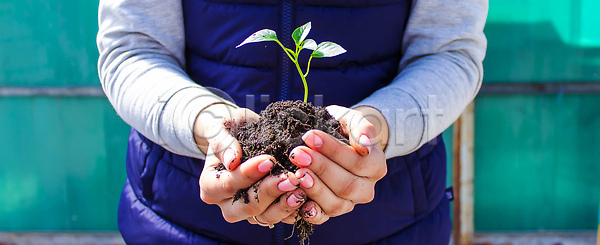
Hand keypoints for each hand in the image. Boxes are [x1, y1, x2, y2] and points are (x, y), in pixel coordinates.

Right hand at [194, 104, 306, 224]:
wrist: (243, 133)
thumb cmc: (230, 128)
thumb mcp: (222, 127)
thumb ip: (223, 142)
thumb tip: (232, 160)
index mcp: (211, 185)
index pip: (228, 184)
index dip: (249, 174)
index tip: (269, 160)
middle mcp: (227, 204)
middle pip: (248, 206)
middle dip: (270, 192)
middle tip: (290, 177)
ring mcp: (248, 211)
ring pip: (265, 216)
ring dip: (285, 205)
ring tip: (301, 189)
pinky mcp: (267, 212)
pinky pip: (281, 218)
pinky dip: (295, 210)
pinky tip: (308, 198)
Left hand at [287, 105, 387, 223]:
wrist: (336, 139)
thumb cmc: (343, 128)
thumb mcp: (353, 119)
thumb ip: (361, 127)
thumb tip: (364, 145)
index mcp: (376, 166)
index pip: (357, 162)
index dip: (333, 151)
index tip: (310, 136)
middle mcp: (366, 189)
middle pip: (346, 185)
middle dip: (320, 169)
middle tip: (297, 154)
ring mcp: (350, 203)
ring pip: (336, 204)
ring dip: (314, 189)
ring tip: (296, 173)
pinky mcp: (332, 211)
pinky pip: (323, 217)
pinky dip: (310, 212)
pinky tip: (296, 199)